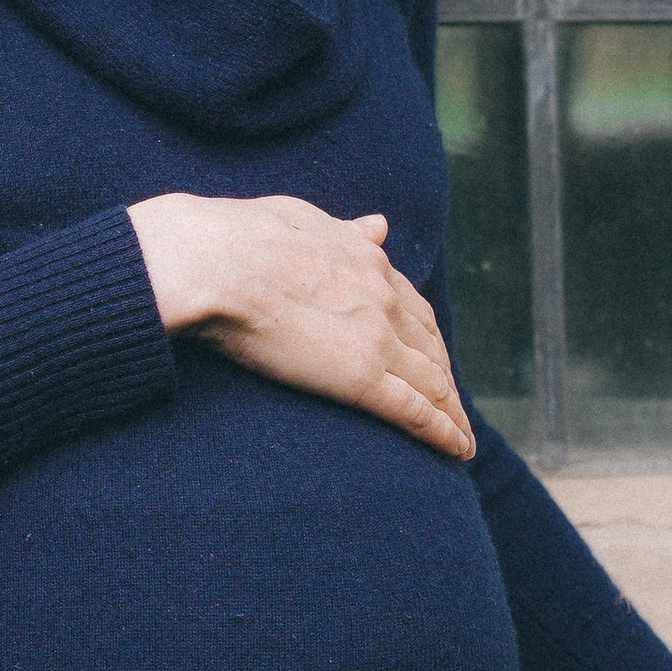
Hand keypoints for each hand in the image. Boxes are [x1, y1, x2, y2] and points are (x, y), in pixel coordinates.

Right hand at [127, 193, 473, 458]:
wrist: (211, 263)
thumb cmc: (234, 238)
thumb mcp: (299, 219)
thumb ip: (343, 230)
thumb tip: (378, 226)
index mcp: (366, 260)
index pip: (410, 306)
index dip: (423, 336)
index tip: (428, 356)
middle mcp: (383, 298)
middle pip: (430, 346)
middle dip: (445, 376)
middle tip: (451, 404)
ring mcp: (376, 338)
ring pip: (432, 383)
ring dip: (453, 413)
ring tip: (460, 438)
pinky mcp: (360, 377)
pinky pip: (416, 412)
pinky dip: (444, 433)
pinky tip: (459, 451)